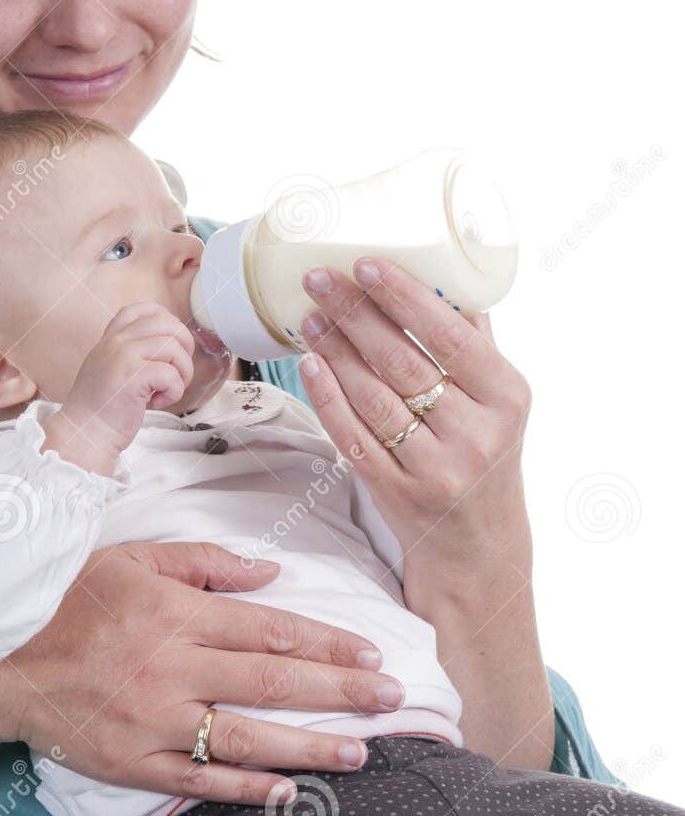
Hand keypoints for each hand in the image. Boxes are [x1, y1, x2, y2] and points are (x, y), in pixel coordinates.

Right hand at [0, 540, 402, 801]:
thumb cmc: (68, 598)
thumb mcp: (134, 558)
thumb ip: (206, 563)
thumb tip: (272, 571)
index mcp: (177, 614)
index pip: (271, 629)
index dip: (327, 641)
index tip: (371, 651)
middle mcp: (172, 668)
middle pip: (273, 682)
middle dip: (340, 691)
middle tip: (392, 699)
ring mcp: (153, 721)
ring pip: (246, 737)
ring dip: (309, 747)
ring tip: (361, 752)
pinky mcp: (132, 763)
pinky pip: (198, 781)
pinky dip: (245, 788)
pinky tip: (289, 793)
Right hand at [44, 303, 195, 474]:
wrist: (84, 435)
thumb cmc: (101, 410)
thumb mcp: (109, 369)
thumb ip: (131, 353)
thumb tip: (171, 346)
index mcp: (110, 338)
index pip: (143, 309)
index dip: (166, 322)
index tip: (169, 346)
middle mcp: (116, 342)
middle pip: (168, 325)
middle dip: (184, 348)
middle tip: (177, 373)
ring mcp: (123, 357)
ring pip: (174, 347)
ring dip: (182, 372)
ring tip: (167, 390)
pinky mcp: (133, 377)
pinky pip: (171, 374)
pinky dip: (174, 391)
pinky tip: (157, 402)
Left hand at [297, 258, 533, 612]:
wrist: (478, 552)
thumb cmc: (484, 462)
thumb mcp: (500, 406)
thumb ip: (476, 347)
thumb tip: (447, 278)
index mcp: (507, 397)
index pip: (449, 335)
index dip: (403, 297)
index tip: (366, 263)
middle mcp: (476, 433)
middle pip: (403, 361)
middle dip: (354, 313)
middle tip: (317, 278)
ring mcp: (436, 468)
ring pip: (373, 397)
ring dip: (334, 350)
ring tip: (308, 316)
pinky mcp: (398, 494)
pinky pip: (354, 436)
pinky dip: (329, 398)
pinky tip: (310, 364)